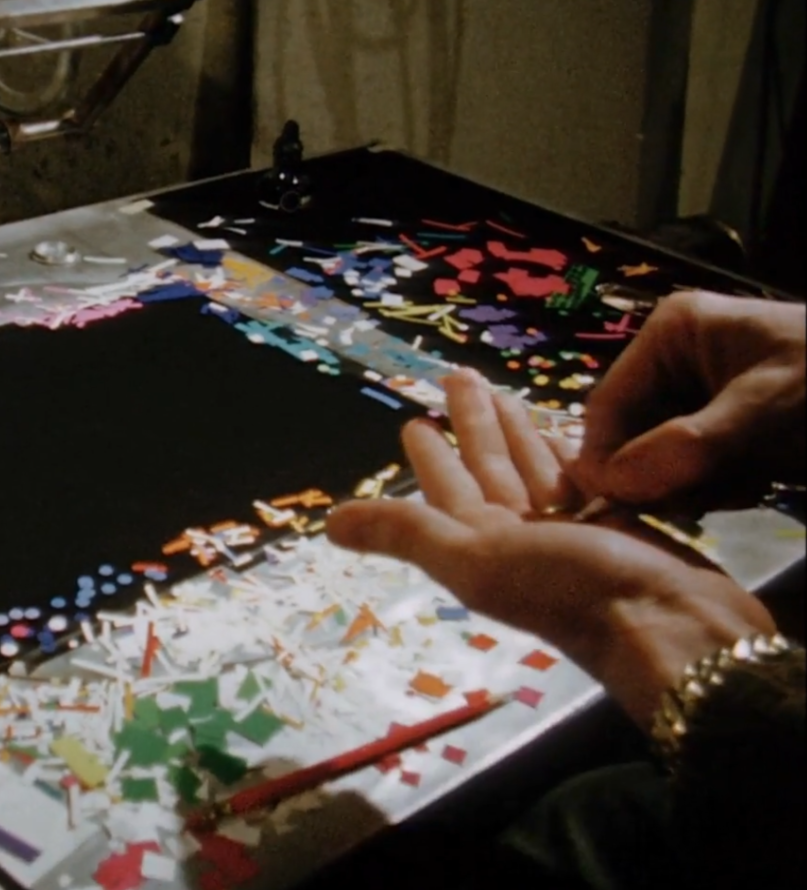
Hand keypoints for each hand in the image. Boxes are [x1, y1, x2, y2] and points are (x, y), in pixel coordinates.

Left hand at [326, 369, 775, 724]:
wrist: (673, 625)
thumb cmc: (570, 589)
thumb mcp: (477, 558)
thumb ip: (406, 533)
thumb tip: (327, 526)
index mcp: (480, 545)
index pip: (446, 488)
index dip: (429, 456)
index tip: (413, 422)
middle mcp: (521, 539)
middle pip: (488, 469)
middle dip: (472, 425)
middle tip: (457, 377)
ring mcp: (572, 533)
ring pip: (535, 471)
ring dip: (517, 435)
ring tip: (504, 394)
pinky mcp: (621, 527)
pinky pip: (586, 481)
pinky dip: (572, 456)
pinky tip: (567, 436)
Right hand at [574, 290, 805, 510]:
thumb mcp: (765, 413)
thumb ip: (686, 447)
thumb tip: (611, 484)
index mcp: (672, 332)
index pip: (606, 405)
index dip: (606, 459)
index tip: (618, 509)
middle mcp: (677, 359)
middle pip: (630, 433)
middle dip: (658, 473)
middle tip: (699, 500)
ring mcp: (703, 394)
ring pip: (661, 456)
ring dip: (692, 484)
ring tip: (744, 486)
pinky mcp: (729, 426)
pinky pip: (696, 466)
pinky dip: (718, 486)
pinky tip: (756, 486)